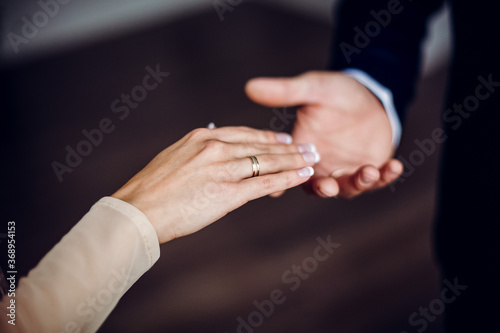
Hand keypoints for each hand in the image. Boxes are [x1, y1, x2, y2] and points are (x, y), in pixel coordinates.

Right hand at [112, 126, 318, 242]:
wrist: (138, 210)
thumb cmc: (151, 189)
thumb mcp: (174, 158)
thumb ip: (196, 152)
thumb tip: (210, 149)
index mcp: (201, 136)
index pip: (243, 133)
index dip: (266, 135)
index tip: (282, 137)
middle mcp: (215, 147)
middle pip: (260, 144)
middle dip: (287, 146)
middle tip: (307, 146)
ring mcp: (223, 169)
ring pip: (268, 161)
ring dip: (294, 160)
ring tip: (312, 159)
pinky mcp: (228, 193)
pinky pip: (265, 183)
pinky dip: (287, 178)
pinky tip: (302, 175)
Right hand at [246, 71, 402, 197]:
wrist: (367, 94)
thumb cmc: (335, 92)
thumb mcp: (311, 89)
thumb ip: (285, 92)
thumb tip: (250, 86)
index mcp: (303, 150)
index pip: (287, 170)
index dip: (282, 180)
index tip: (278, 189)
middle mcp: (323, 165)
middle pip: (318, 187)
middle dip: (323, 188)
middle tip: (327, 184)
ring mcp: (347, 170)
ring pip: (348, 188)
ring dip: (358, 183)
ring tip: (368, 170)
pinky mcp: (371, 169)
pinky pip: (377, 179)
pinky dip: (385, 176)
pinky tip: (394, 166)